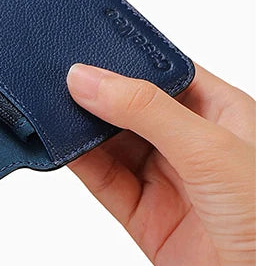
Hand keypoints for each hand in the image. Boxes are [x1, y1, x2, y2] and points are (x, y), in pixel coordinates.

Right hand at [66, 63, 255, 265]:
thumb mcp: (210, 149)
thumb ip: (145, 110)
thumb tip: (86, 79)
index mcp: (220, 113)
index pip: (162, 73)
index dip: (123, 58)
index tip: (81, 47)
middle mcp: (190, 144)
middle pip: (128, 107)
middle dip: (92, 94)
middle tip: (51, 77)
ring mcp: (165, 181)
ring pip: (109, 144)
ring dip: (78, 129)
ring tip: (45, 108)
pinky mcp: (143, 218)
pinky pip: (102, 181)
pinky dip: (76, 164)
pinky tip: (56, 146)